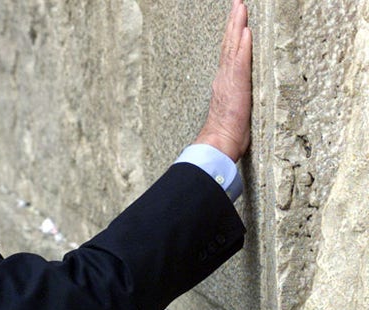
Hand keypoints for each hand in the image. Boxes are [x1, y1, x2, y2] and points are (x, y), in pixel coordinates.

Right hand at [195, 0, 251, 161]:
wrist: (217, 142)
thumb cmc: (226, 134)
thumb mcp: (233, 113)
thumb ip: (234, 101)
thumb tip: (238, 100)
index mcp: (224, 83)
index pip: (229, 54)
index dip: (232, 36)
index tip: (237, 20)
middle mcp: (224, 77)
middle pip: (229, 44)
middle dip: (233, 22)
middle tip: (237, 4)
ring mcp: (229, 79)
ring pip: (233, 46)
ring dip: (237, 25)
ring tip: (240, 7)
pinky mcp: (237, 84)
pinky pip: (241, 59)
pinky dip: (242, 43)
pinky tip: (245, 29)